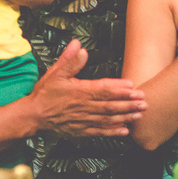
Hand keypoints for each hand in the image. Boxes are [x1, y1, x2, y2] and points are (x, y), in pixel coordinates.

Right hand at [31, 40, 146, 137]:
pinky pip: (100, 132)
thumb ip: (69, 60)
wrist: (33, 115)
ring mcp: (83, 120)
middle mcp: (83, 107)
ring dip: (125, 116)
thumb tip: (79, 46)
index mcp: (79, 91)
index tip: (132, 86)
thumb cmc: (45, 94)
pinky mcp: (81, 131)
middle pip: (110, 105)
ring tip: (139, 114)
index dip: (118, 88)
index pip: (102, 89)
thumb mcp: (55, 73)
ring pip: (108, 119)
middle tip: (144, 101)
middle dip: (128, 103)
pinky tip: (125, 131)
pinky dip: (113, 132)